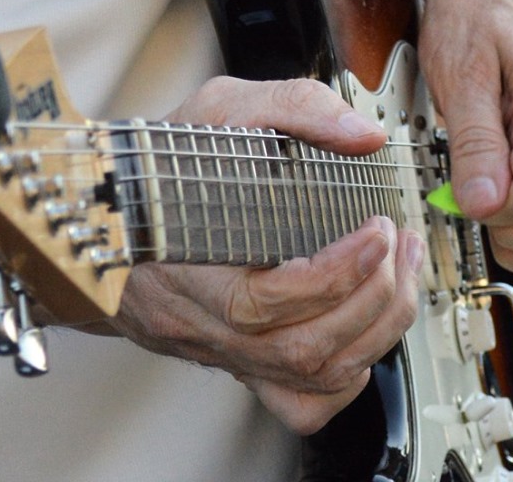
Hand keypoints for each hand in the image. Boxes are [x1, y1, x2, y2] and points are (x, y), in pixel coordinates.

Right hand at [111, 75, 423, 434]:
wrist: (112, 212)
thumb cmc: (162, 163)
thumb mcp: (216, 110)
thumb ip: (292, 108)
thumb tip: (361, 134)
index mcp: (183, 263)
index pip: (261, 301)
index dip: (331, 274)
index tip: (375, 230)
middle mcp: (202, 323)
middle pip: (299, 349)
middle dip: (371, 297)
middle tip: (397, 241)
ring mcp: (224, 351)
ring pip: (309, 379)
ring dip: (376, 329)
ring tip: (400, 271)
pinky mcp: (241, 364)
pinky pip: (298, 404)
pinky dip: (347, 378)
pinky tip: (364, 330)